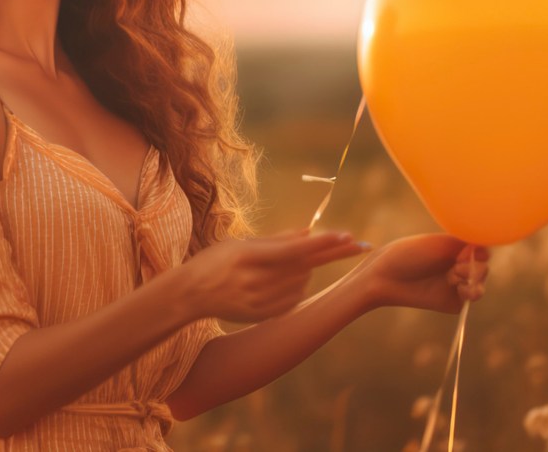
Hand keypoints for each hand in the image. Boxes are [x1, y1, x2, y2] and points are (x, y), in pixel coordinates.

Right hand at [181, 227, 368, 322]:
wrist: (190, 294)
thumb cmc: (215, 261)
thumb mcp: (240, 243)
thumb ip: (276, 240)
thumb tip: (309, 232)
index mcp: (248, 256)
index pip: (295, 249)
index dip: (323, 243)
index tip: (347, 236)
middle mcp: (255, 280)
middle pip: (305, 266)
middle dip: (330, 253)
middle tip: (357, 244)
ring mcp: (258, 301)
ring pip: (301, 283)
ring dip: (308, 271)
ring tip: (295, 264)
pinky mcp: (261, 315)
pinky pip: (292, 301)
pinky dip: (297, 289)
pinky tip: (289, 281)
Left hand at [362, 234, 489, 313]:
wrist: (387, 277)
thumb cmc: (410, 254)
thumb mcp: (440, 243)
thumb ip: (466, 243)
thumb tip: (488, 245)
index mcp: (452, 249)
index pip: (480, 248)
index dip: (479, 250)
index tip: (466, 250)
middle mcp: (455, 266)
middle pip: (484, 266)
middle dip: (475, 265)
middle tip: (457, 265)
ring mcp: (454, 284)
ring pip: (481, 283)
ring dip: (475, 278)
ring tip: (457, 275)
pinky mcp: (452, 302)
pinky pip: (471, 298)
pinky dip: (470, 292)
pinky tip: (460, 288)